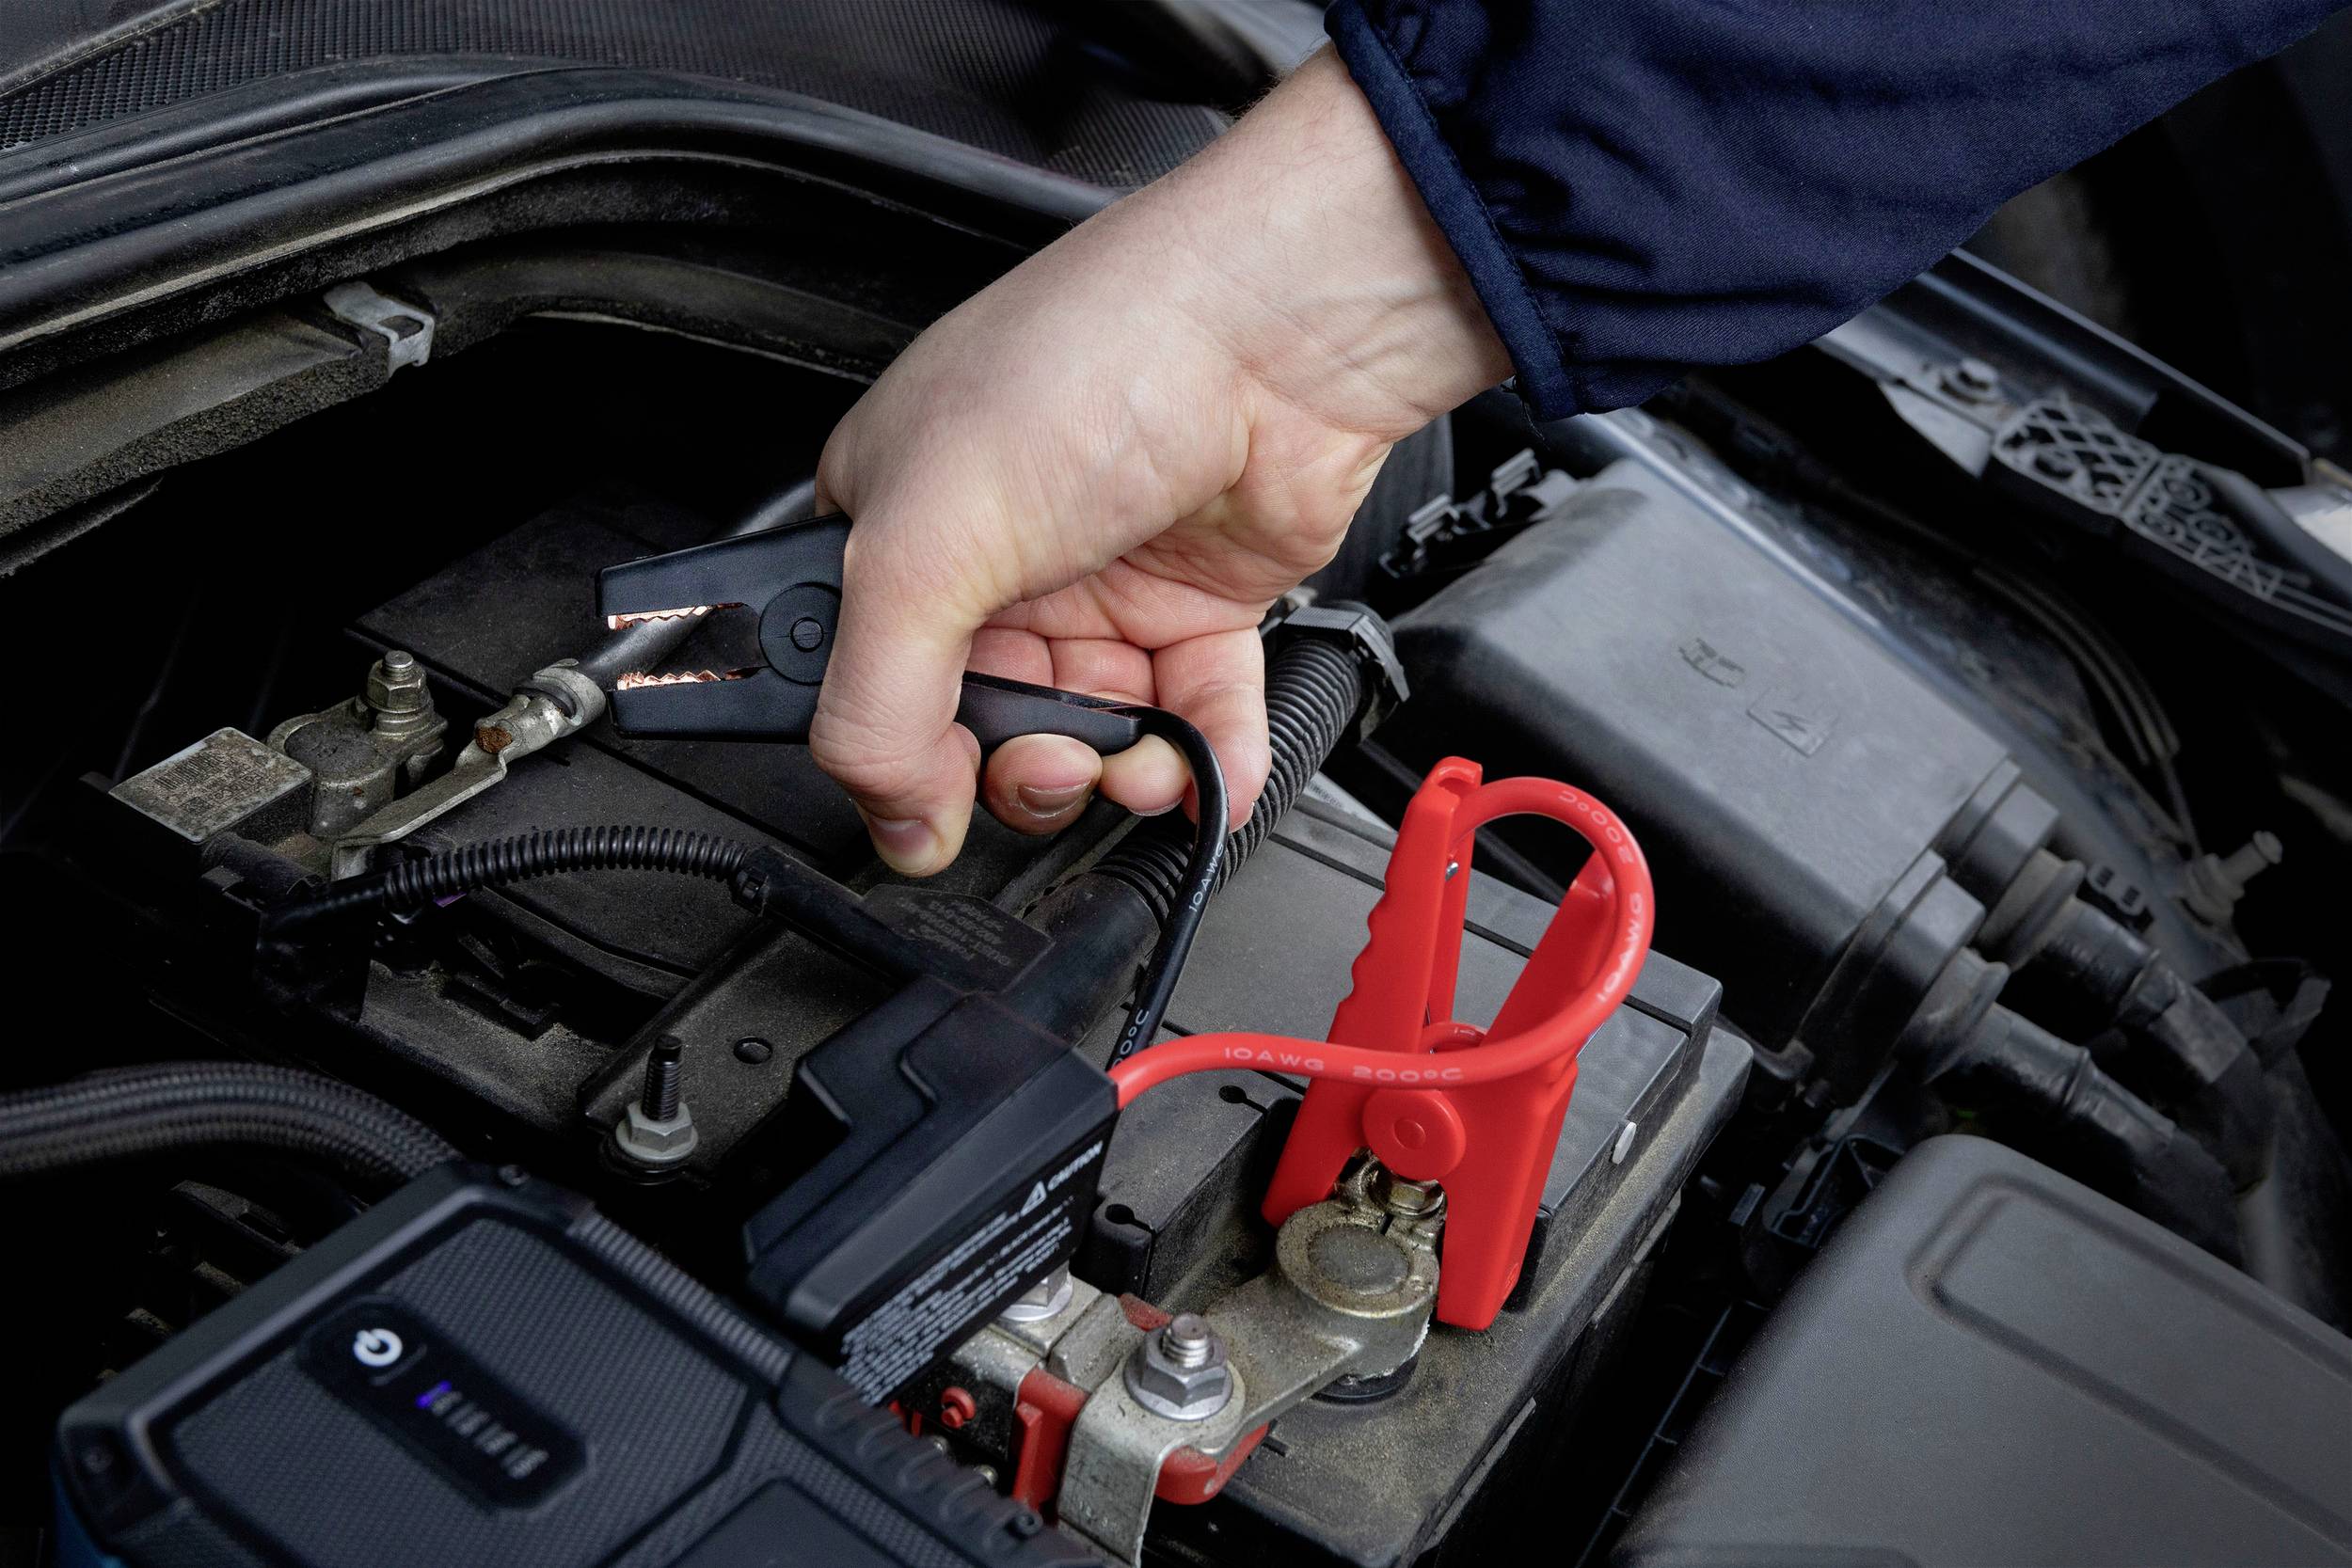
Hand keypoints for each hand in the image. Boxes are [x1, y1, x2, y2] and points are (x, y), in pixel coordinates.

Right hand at [810, 48, 1508, 874]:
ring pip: (1088, 734)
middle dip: (1018, 768)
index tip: (937, 787)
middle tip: (1047, 760)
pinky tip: (1206, 773)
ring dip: (1114, 773)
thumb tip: (890, 820)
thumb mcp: (929, 541)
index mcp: (894, 522)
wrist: (1276, 329)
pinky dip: (1203, 760)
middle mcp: (993, 558)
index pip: (864, 677)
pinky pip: (1191, 715)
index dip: (902, 747)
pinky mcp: (1195, 602)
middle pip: (981, 724)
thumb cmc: (1096, 360)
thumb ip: (877, 698)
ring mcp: (1099, 583)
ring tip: (1133, 760)